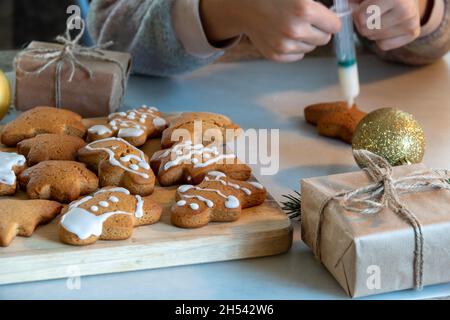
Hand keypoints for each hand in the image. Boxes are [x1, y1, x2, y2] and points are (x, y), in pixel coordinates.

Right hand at [200, 0, 340, 61]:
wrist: (244, 6)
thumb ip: (319, 3)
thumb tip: (345, 10)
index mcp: (304, 9)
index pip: (334, 25)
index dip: (329, 19)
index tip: (322, 15)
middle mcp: (294, 30)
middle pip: (324, 39)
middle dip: (319, 29)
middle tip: (306, 20)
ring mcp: (283, 45)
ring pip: (310, 49)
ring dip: (306, 38)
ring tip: (292, 25)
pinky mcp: (274, 55)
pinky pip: (297, 57)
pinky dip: (294, 48)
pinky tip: (284, 35)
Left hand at [351, 0, 423, 50]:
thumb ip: (355, 1)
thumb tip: (343, 9)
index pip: (361, 18)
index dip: (356, 14)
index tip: (361, 7)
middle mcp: (406, 10)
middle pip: (366, 30)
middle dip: (363, 24)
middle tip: (369, 14)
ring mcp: (411, 23)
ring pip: (374, 38)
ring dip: (372, 31)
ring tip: (380, 18)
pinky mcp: (413, 34)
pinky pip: (384, 45)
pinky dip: (381, 38)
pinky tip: (387, 26)